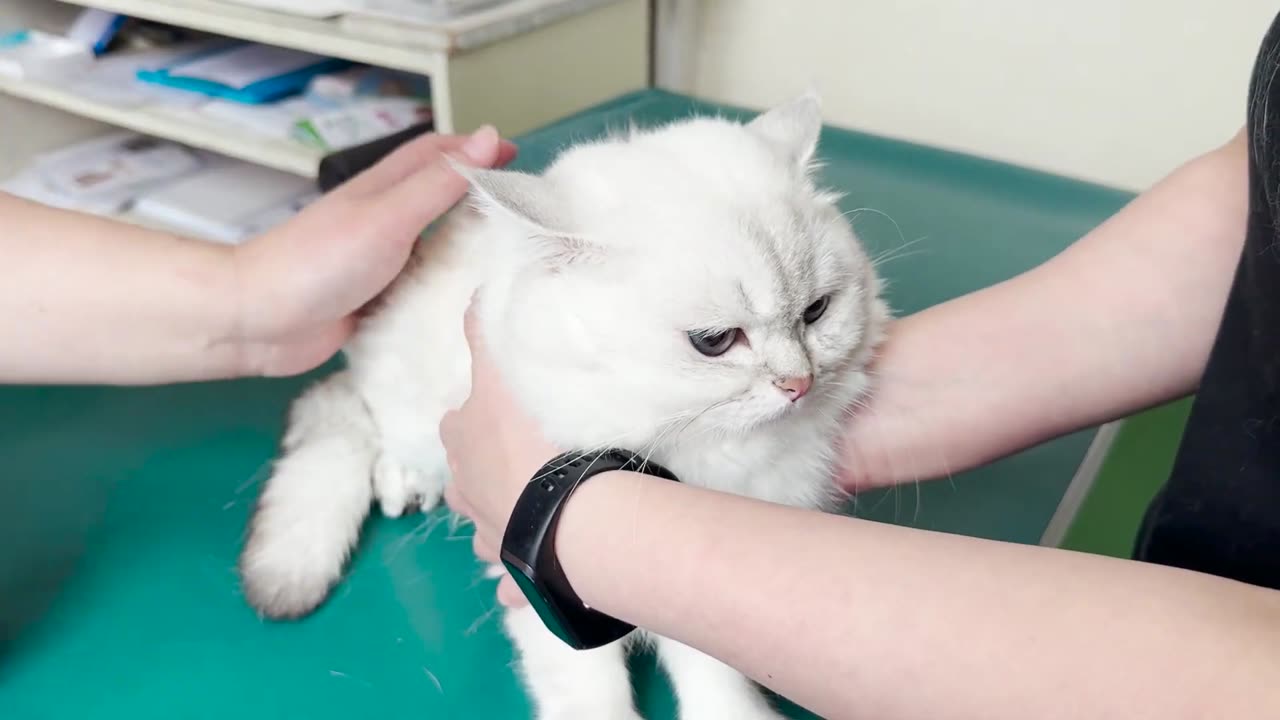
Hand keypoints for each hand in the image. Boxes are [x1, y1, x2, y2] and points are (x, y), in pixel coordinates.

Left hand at [229, 127, 517, 376]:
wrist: (259, 321)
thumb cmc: (322, 260)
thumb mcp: (390, 217)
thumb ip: (440, 183)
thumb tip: (490, 136)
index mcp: (384, 190)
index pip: (436, 156)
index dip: (475, 150)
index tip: (516, 156)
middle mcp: (382, 222)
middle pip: (436, 201)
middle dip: (477, 200)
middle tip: (520, 212)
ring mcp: (376, 264)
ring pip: (431, 249)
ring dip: (465, 250)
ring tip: (508, 260)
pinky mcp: (372, 302)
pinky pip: (417, 292)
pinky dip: (443, 294)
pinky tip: (467, 307)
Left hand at [442, 298, 560, 606]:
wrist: (570, 515)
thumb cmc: (537, 437)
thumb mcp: (506, 371)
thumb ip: (486, 330)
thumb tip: (475, 291)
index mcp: (464, 442)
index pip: (459, 420)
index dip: (478, 414)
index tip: (505, 411)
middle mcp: (468, 492)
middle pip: (467, 478)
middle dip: (487, 472)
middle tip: (524, 461)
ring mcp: (492, 538)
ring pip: (486, 529)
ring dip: (501, 521)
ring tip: (531, 513)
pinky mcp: (519, 575)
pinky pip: (514, 581)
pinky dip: (519, 580)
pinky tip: (533, 577)